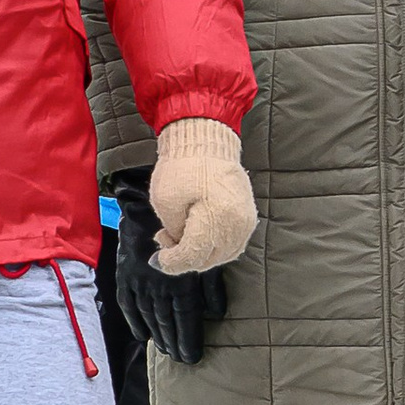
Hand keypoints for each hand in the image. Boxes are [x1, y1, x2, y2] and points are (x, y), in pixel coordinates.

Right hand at [112, 176, 223, 365]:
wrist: (149, 204)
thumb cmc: (186, 226)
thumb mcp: (206, 252)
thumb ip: (211, 284)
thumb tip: (217, 312)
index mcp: (181, 281)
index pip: (186, 319)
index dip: (188, 340)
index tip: (192, 357)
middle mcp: (159, 285)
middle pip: (167, 322)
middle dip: (173, 343)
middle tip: (179, 359)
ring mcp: (139, 281)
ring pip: (149, 317)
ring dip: (157, 336)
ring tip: (164, 350)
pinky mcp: (124, 275)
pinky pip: (128, 304)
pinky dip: (135, 321)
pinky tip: (142, 335)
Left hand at [151, 115, 256, 274]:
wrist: (207, 141)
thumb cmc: (184, 166)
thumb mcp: (165, 200)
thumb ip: (173, 231)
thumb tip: (177, 248)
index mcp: (217, 216)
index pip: (194, 254)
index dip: (172, 262)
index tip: (156, 259)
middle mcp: (237, 223)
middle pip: (209, 259)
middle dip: (183, 258)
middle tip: (164, 241)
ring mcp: (246, 221)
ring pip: (220, 256)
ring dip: (198, 254)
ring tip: (178, 235)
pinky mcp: (248, 218)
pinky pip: (230, 245)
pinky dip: (212, 248)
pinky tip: (196, 235)